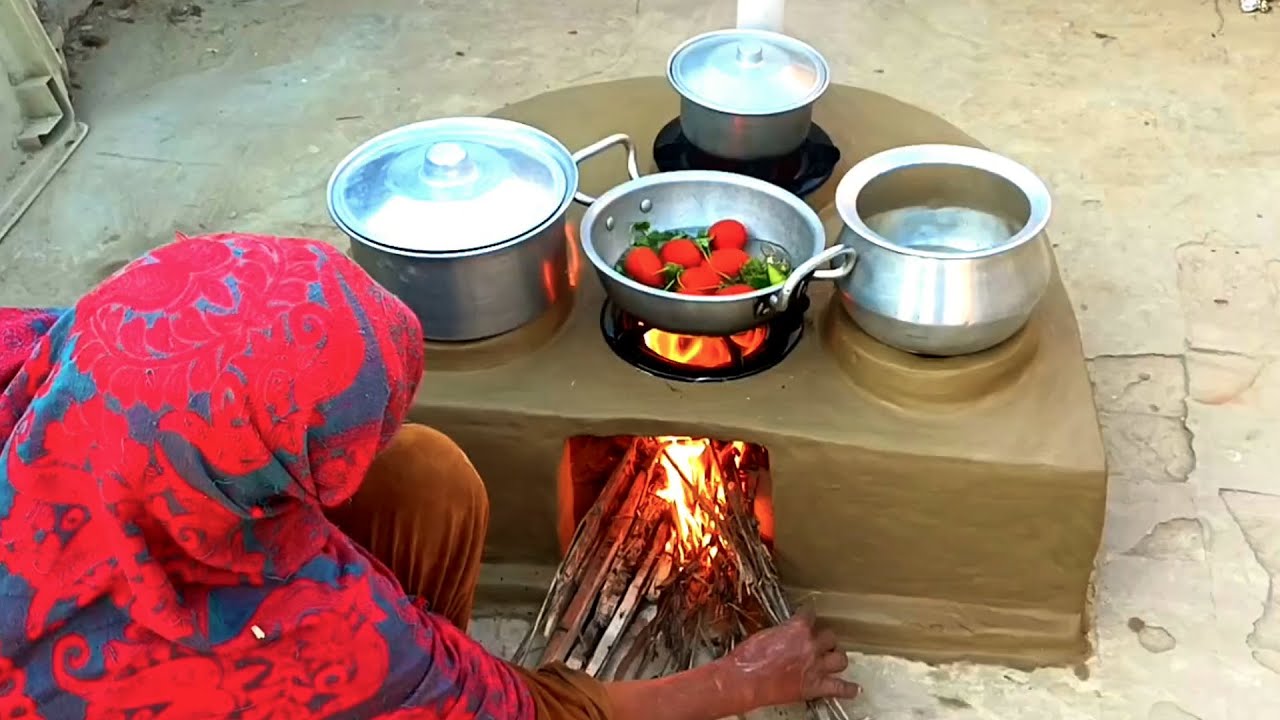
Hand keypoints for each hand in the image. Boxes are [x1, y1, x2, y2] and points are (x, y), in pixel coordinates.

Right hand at [718, 608, 859, 710]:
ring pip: (841, 659)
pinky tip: (852, 688)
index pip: (810, 614)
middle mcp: (811, 645)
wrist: (744, 680)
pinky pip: (840, 688)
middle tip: (820, 641)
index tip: (808, 615)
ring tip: (833, 658)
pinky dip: (848, 689)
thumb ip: (782, 631)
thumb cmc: (748, 658)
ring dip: (837, 658)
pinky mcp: (815, 686)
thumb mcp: (765, 634)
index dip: (809, 614)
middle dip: (825, 638)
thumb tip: (787, 633)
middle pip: (830, 636)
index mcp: (797, 628)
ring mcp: (816, 666)